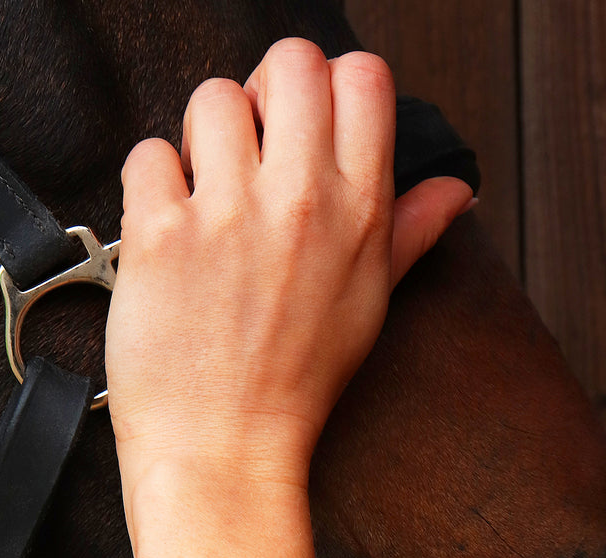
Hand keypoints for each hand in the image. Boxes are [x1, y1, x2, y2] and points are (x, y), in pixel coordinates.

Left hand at [106, 38, 471, 525]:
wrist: (226, 448)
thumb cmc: (297, 382)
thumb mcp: (370, 305)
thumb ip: (410, 232)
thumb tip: (457, 188)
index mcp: (360, 213)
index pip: (363, 76)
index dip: (332, 85)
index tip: (308, 122)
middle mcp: (300, 201)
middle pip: (289, 61)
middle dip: (268, 92)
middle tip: (254, 147)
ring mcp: (228, 215)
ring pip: (210, 97)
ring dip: (204, 137)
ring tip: (207, 195)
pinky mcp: (159, 235)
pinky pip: (148, 155)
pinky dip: (153, 184)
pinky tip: (170, 230)